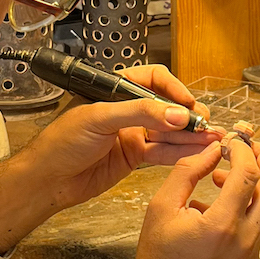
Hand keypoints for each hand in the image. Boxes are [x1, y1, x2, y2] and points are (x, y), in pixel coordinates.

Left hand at [0, 65, 220, 253]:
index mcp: (115, 90)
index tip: (187, 103)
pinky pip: (162, 152)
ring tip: (214, 139)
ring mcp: (131, 133)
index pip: (152, 78)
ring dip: (190, 135)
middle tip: (206, 124)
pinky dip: (181, 152)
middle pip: (166, 106)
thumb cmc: (61, 142)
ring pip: (168, 131)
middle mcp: (126, 109)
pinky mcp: (133, 157)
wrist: (46, 180)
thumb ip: (139, 114)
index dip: (173, 88)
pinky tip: (199, 153)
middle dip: (188, 114)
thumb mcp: (98, 119)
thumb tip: (177, 114)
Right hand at [112, 135, 259, 258]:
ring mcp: (253, 255)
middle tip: (248, 146)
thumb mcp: (162, 206)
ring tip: (221, 178)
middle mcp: (246, 241)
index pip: (249, 173)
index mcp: (222, 225)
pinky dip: (243, 208)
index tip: (231, 141)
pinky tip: (216, 210)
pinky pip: (257, 226)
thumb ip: (188, 171)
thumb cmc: (157, 255)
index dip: (243, 149)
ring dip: (252, 183)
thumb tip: (214, 149)